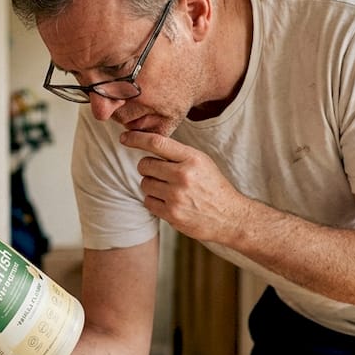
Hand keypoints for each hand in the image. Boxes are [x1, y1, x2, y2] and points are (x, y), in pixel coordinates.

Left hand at [120, 131, 245, 242]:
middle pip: (145, 165)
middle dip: (148, 168)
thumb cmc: (213, 186)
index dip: (136, 138)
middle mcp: (183, 175)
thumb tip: (148, 144)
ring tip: (169, 190)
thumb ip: (178, 154)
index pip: (157, 142)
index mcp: (192, 158)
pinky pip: (148, 202)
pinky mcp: (172, 213)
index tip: (124, 138)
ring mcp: (177, 196)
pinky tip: (169, 202)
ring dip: (152, 186)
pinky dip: (154, 201)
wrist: (230, 216)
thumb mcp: (202, 162)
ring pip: (145, 184)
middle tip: (160, 174)